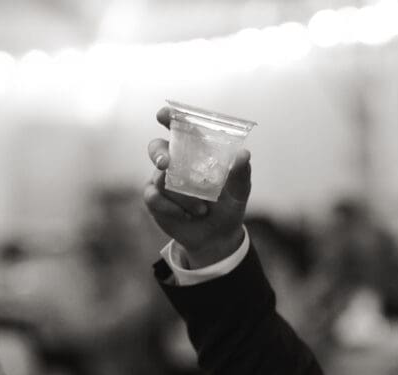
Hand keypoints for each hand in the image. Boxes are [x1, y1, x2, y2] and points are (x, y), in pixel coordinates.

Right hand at [143, 106, 251, 267]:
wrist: (217, 238)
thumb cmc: (228, 207)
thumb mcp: (239, 192)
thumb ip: (240, 174)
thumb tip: (244, 154)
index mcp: (196, 153)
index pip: (179, 129)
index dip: (169, 118)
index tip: (165, 115)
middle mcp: (176, 162)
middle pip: (157, 147)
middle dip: (159, 153)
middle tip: (166, 163)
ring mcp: (162, 180)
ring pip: (161, 179)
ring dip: (183, 196)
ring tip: (203, 209)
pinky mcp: (154, 200)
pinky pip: (154, 197)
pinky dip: (172, 208)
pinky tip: (186, 215)